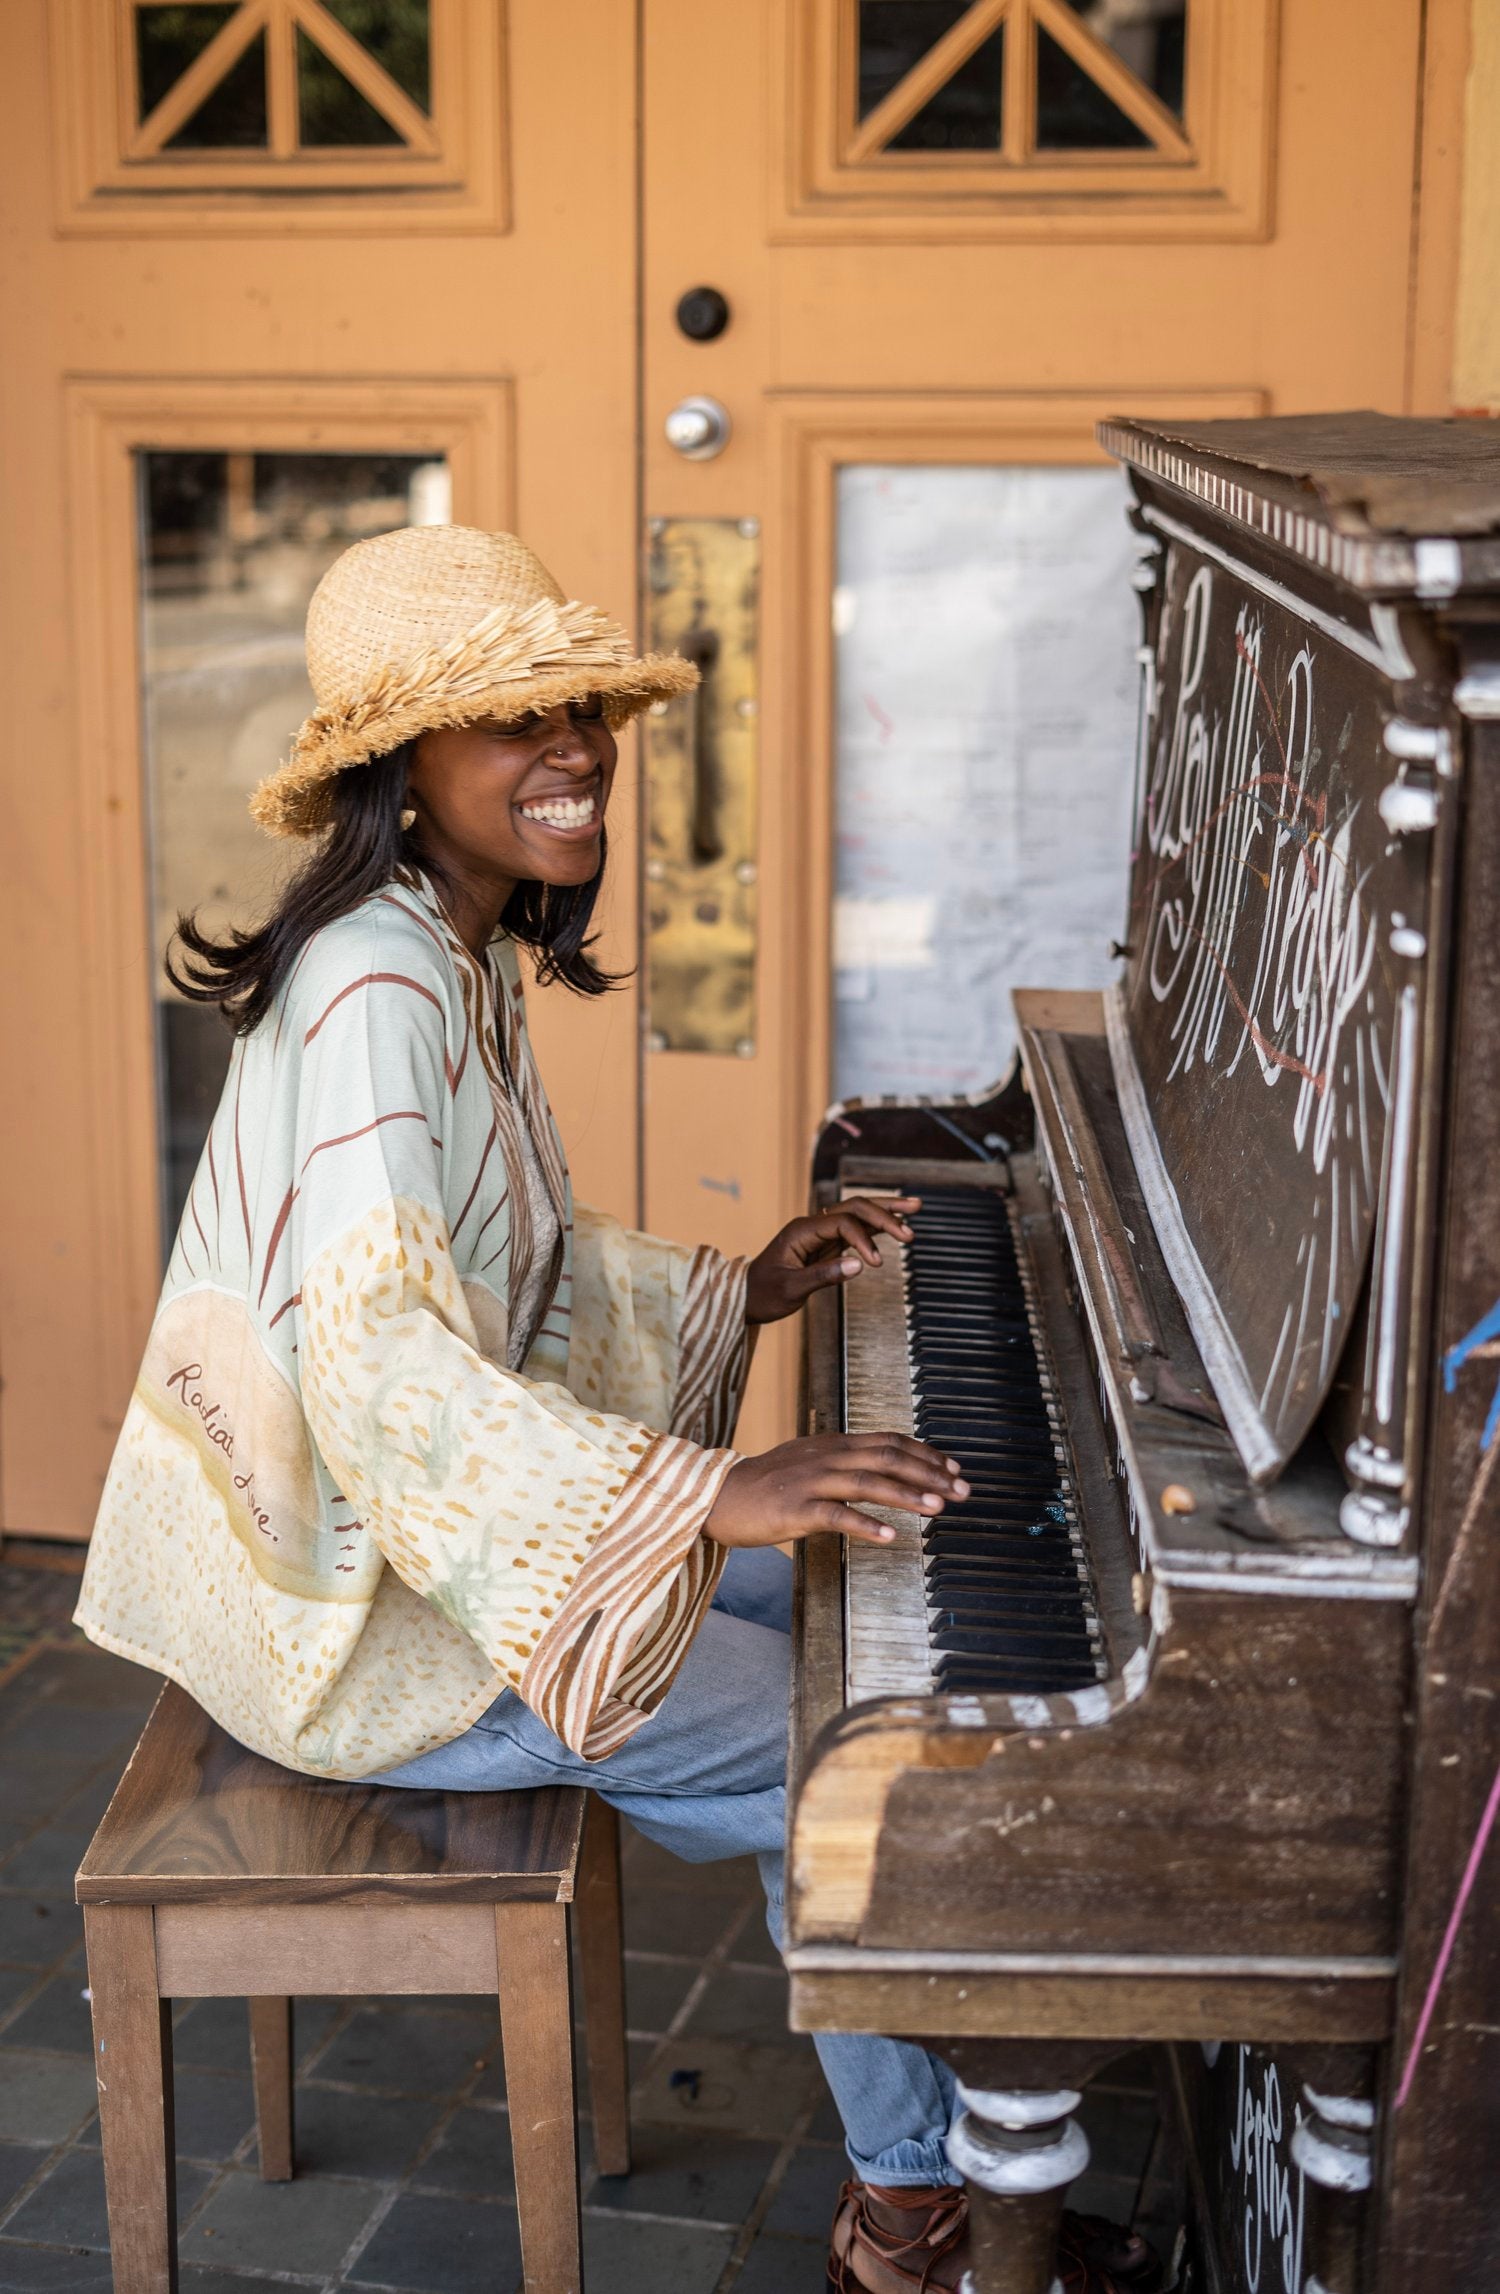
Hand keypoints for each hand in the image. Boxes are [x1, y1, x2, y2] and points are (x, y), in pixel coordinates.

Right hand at [704, 1433, 968, 1549]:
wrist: (716, 1495)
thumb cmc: (766, 1484)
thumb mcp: (810, 1462)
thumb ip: (846, 1463)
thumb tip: (886, 1470)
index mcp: (833, 1444)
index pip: (890, 1441)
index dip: (926, 1453)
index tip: (954, 1469)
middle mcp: (827, 1456)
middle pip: (888, 1457)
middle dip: (930, 1473)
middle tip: (962, 1490)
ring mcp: (811, 1481)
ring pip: (868, 1482)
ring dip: (907, 1495)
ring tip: (938, 1509)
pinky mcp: (795, 1508)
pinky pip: (836, 1515)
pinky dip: (865, 1524)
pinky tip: (890, 1536)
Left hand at [744, 1196, 920, 1325]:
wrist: (746, 1297)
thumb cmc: (763, 1294)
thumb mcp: (791, 1289)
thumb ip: (824, 1275)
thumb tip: (859, 1266)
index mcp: (801, 1230)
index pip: (841, 1223)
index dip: (862, 1239)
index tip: (876, 1264)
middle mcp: (812, 1226)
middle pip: (854, 1208)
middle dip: (884, 1214)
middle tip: (910, 1230)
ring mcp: (820, 1233)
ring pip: (857, 1213)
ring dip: (885, 1211)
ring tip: (915, 1207)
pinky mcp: (826, 1244)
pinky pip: (855, 1229)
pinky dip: (876, 1227)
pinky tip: (896, 1225)